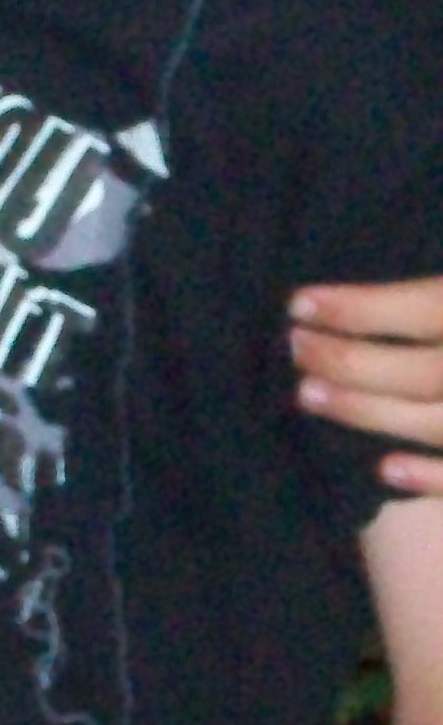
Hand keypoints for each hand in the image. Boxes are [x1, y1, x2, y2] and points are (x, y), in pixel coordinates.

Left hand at [291, 273, 442, 491]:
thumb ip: (434, 293)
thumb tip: (398, 246)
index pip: (428, 308)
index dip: (362, 308)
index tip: (298, 304)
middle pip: (424, 373)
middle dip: (352, 363)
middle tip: (296, 347)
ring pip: (436, 424)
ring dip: (368, 412)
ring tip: (307, 394)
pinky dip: (429, 478)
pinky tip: (384, 470)